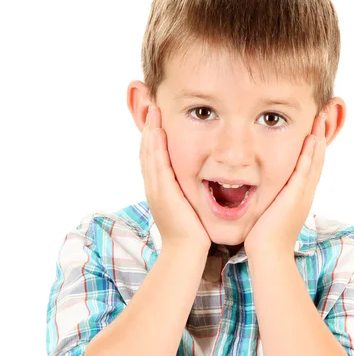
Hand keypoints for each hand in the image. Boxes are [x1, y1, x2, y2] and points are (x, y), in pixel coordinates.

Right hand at [139, 105, 211, 252]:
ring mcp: (155, 188)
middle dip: (149, 126)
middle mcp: (154, 186)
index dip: (154, 135)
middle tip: (150, 103)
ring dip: (150, 130)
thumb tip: (205, 180)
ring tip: (152, 109)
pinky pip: (156, 164)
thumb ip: (191, 191)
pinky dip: (155, 146)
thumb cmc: (194, 232)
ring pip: (149, 153)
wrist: (187, 252)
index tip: (158, 116)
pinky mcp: (161, 192)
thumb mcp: (190, 205)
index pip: (154, 156)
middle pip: (147, 150)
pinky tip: (157, 131)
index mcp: (160, 188)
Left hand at [244, 113, 326, 256]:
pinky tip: (311, 138)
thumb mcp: (268, 211)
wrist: (268, 255)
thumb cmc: (263, 237)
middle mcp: (305, 192)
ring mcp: (303, 194)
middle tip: (323, 114)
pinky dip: (310, 154)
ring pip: (315, 161)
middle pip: (317, 159)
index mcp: (298, 195)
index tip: (312, 126)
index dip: (312, 145)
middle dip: (320, 136)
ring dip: (318, 138)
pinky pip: (305, 171)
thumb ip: (267, 198)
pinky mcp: (296, 197)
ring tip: (321, 118)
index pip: (309, 165)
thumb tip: (257, 190)